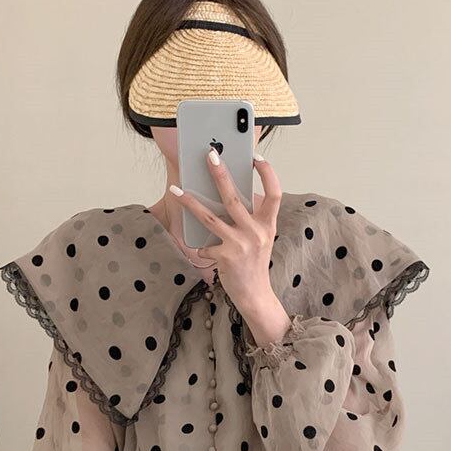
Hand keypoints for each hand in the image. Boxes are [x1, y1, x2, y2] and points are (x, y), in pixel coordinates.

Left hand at [169, 149, 280, 312]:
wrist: (255, 295)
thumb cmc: (254, 264)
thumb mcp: (260, 239)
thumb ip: (251, 220)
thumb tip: (229, 196)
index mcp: (267, 224)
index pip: (274, 193)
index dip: (267, 173)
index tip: (255, 158)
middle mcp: (256, 232)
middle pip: (234, 197)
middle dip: (220, 174)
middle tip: (209, 155)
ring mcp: (240, 244)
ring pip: (209, 217)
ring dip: (190, 202)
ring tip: (176, 190)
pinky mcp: (225, 257)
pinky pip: (205, 246)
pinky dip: (201, 248)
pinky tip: (201, 251)